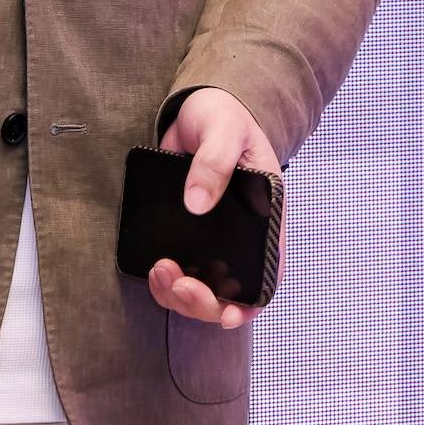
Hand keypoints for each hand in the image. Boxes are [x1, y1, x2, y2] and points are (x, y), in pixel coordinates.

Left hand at [150, 87, 281, 329]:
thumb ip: (214, 161)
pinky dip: (165, 281)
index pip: (270, 269)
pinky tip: (153, 267)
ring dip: (179, 293)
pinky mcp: (187, 235)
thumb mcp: (224, 130)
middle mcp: (243, 235)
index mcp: (266, 215)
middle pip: (232, 290)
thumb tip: (197, 203)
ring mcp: (214, 239)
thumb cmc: (224, 116)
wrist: (198, 107)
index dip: (254, 301)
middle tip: (177, 283)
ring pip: (202, 288)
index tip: (229, 316)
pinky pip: (179, 271)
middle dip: (203, 300)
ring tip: (159, 271)